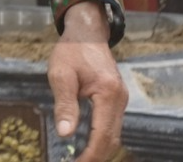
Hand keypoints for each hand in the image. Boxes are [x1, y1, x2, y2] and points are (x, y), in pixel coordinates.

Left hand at [47, 1, 125, 161]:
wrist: (87, 32)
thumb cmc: (72, 50)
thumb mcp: (61, 75)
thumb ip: (65, 105)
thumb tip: (65, 134)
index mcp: (108, 93)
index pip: (103, 135)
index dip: (91, 155)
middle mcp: (120, 99)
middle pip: (112, 139)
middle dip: (96, 156)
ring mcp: (121, 100)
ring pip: (114, 134)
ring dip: (98, 149)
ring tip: (78, 158)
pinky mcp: (116, 99)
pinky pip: (111, 125)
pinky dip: (100, 138)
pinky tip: (84, 143)